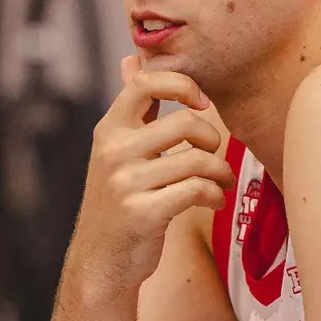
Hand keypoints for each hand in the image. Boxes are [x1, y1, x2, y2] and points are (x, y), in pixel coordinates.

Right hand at [73, 56, 233, 288]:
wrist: (100, 262)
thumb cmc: (118, 202)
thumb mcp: (116, 150)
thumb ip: (131, 107)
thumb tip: (131, 59)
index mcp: (110, 130)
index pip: (145, 82)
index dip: (183, 84)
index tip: (201, 103)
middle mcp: (114, 151)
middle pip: (185, 122)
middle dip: (212, 139)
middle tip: (213, 154)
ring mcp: (126, 183)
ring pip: (198, 160)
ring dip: (220, 173)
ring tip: (220, 183)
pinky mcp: (142, 213)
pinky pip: (197, 191)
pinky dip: (215, 196)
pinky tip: (213, 202)